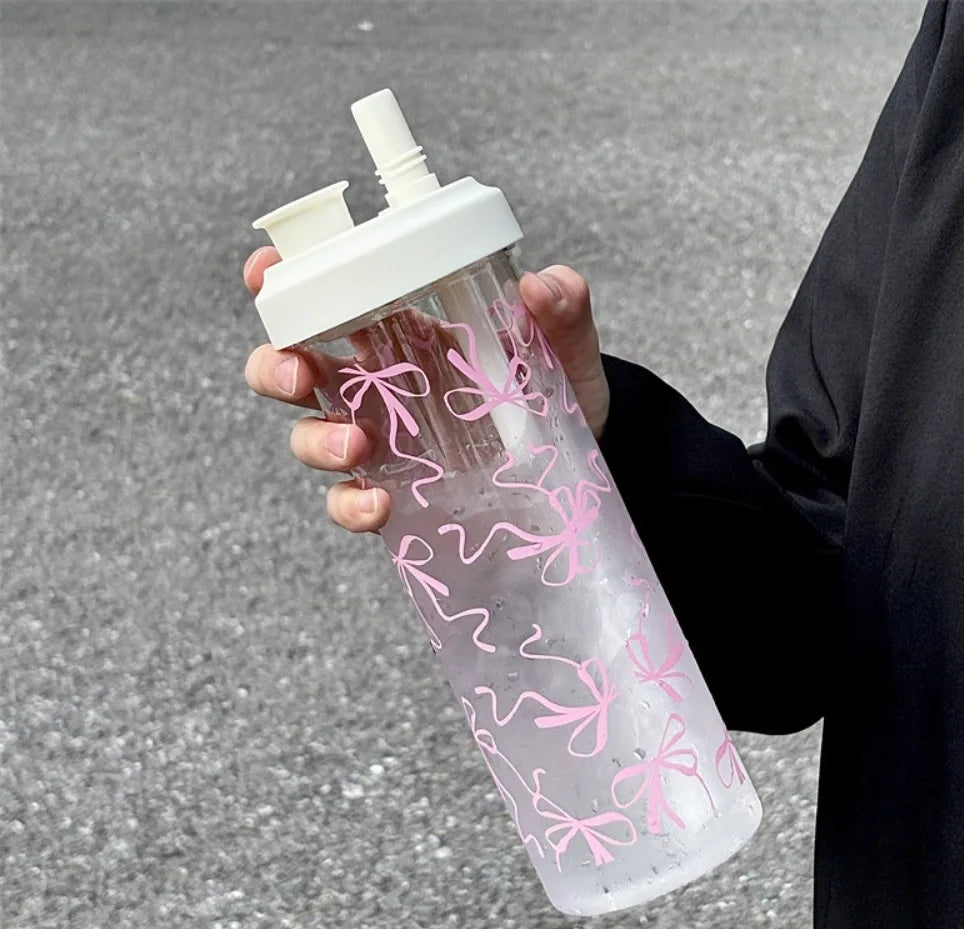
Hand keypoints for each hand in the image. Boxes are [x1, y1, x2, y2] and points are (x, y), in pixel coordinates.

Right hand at [243, 247, 609, 532]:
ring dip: (315, 439)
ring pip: (306, 436)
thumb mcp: (564, 346)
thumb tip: (542, 284)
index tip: (266, 272)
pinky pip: (347, 500)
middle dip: (275, 367)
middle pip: (291, 368)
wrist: (581, 455)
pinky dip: (350, 504)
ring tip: (357, 445)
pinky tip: (379, 505)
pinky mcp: (393, 491)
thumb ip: (562, 311)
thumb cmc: (556, 387)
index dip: (281, 282)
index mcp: (401, 332)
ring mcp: (378, 440)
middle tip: (301, 374)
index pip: (326, 297)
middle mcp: (375, 383)